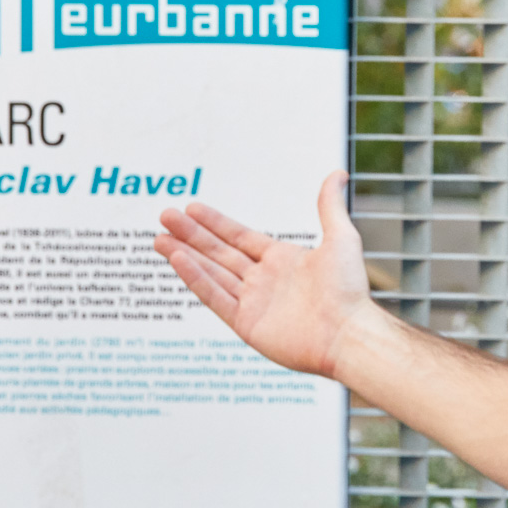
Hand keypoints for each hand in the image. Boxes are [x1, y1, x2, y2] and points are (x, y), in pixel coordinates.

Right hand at [155, 170, 375, 379]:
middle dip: (191, 235)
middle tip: (164, 216)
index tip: (191, 208)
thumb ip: (329, 206)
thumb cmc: (349, 289)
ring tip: (159, 239)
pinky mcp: (246, 324)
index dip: (214, 223)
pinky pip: (216, 298)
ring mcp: (253, 303)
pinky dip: (196, 280)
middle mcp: (264, 280)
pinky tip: (178, 261)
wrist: (348, 333)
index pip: (239, 237)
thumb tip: (337, 173)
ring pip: (211, 273)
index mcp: (282, 260)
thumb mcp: (340, 238)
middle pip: (219, 253)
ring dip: (185, 255)